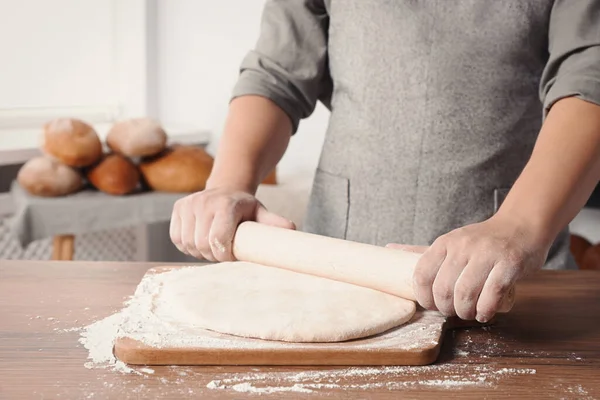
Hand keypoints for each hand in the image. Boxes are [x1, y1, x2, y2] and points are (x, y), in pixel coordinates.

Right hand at [170, 186, 294, 261]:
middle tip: (223, 253)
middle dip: (213, 255)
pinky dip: (187, 246)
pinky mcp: (178, 209)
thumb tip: (292, 229)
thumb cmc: (245, 208)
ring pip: (188, 244)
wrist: (226, 190)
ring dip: (199, 252)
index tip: (231, 256)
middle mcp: (204, 202)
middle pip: (202, 245)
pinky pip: (177, 239)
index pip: (218, 240)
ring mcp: (189, 204)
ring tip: (212, 246)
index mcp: (225, 205)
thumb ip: (274, 223)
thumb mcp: (261, 213)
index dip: (224, 255)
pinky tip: (200, 241)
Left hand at [387, 215, 549, 321]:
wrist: (521, 225)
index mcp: (444, 243)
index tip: (432, 305)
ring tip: (470, 313)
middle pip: (443, 289)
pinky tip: (486, 312)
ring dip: (466, 312)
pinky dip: (487, 310)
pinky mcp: (510, 263)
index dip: (423, 297)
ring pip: (466, 293)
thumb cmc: (482, 240)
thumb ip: (422, 251)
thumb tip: (389, 249)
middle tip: (454, 312)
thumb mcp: (450, 242)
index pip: (421, 274)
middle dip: (447, 309)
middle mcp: (462, 246)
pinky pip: (493, 294)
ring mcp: (487, 254)